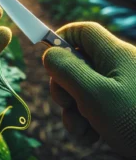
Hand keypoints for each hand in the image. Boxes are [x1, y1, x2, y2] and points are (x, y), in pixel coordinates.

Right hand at [42, 22, 135, 157]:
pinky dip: (86, 120)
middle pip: (77, 62)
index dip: (62, 37)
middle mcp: (117, 68)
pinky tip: (91, 136)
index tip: (49, 55)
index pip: (83, 32)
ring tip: (82, 128)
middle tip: (66, 102)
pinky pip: (93, 106)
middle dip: (64, 84)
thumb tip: (50, 54)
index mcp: (114, 55)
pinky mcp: (120, 108)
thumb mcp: (96, 95)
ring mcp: (119, 89)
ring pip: (82, 88)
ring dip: (73, 109)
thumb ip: (68, 70)